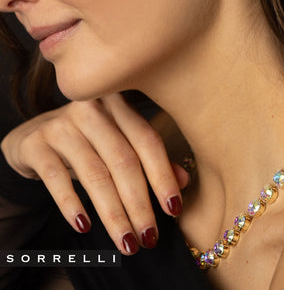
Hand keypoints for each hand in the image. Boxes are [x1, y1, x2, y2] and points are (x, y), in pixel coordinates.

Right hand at [1, 93, 188, 254]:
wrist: (35, 136)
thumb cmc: (88, 142)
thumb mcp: (119, 146)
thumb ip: (150, 160)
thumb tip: (184, 181)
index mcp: (119, 105)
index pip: (147, 141)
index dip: (163, 176)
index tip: (174, 209)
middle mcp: (92, 109)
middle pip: (123, 161)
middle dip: (139, 204)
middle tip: (149, 237)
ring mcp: (61, 124)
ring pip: (95, 174)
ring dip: (114, 214)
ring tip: (127, 242)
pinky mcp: (36, 143)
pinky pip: (58, 178)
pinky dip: (72, 205)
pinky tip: (85, 227)